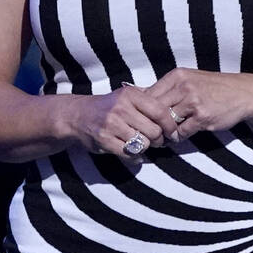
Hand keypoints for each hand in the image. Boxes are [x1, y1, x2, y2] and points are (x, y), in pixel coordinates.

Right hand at [64, 84, 180, 157]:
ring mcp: (111, 124)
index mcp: (130, 95)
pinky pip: (130, 154)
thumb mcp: (126, 96)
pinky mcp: (105, 140)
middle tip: (155, 140)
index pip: (160, 112)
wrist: (78, 115)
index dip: (171, 126)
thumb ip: (148, 101)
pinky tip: (131, 151)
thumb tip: (175, 114)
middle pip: (154, 131)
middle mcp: (121, 108)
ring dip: (145, 148)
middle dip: (158, 139)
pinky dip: (135, 157)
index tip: (172, 133)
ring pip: (144, 144)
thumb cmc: (108, 107)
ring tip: (139, 143)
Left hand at [145, 68, 252, 138]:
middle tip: (151, 130)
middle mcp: (183, 87)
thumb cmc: (212, 87)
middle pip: (155, 109)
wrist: (243, 93)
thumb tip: (140, 95)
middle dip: (152, 122)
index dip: (143, 109)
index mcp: (176, 76)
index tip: (143, 117)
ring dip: (165, 131)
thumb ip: (167, 88)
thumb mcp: (188, 79)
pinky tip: (182, 135)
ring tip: (166, 134)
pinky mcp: (203, 117)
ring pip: (167, 122)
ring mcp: (193, 102)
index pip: (148, 94)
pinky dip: (180, 136)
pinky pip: (182, 131)